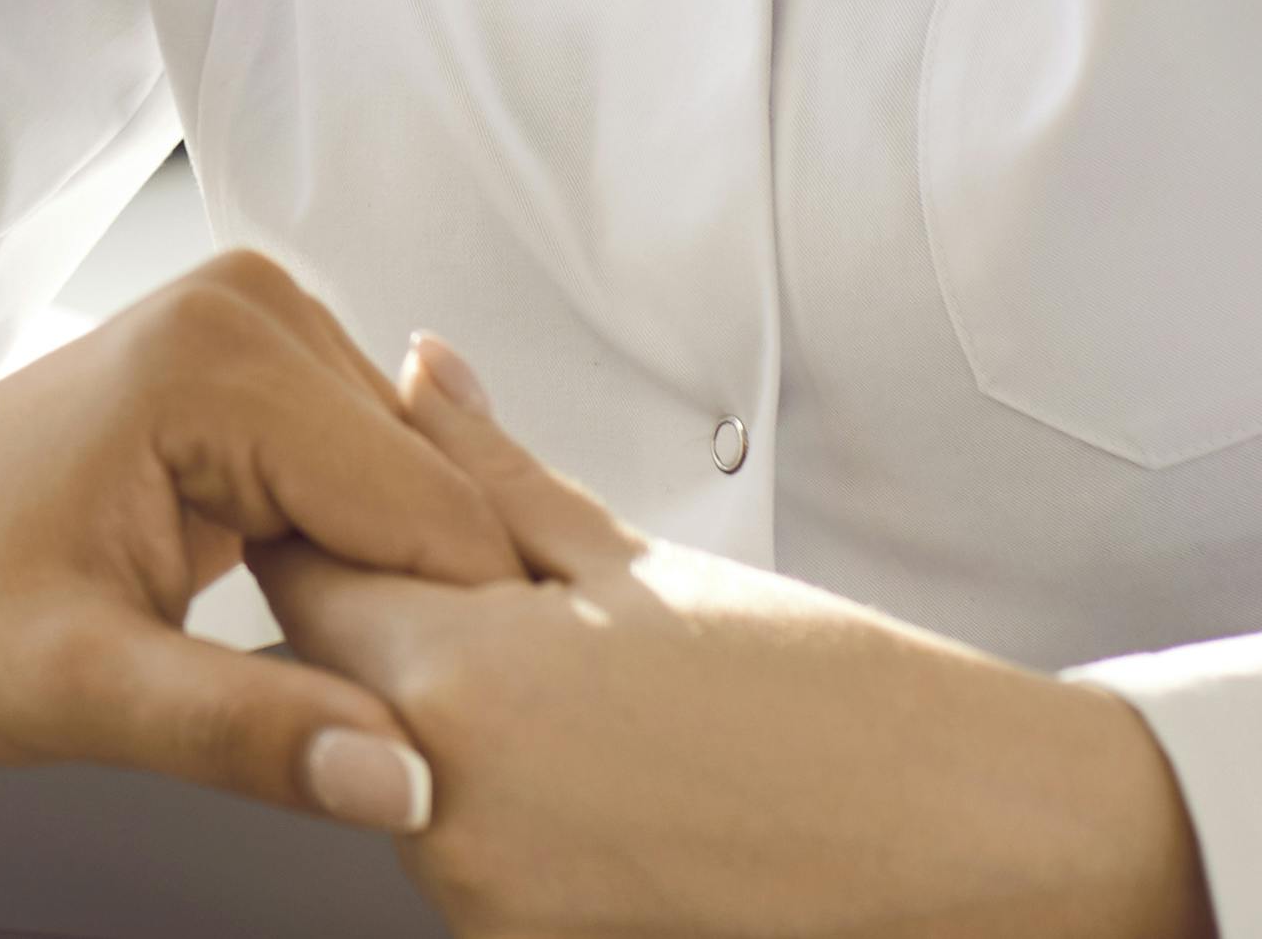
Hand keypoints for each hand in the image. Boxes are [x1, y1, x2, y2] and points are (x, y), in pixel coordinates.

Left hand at [0, 254, 529, 838]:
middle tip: (338, 720)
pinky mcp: (256, 372)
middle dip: (418, 622)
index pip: (439, 522)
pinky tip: (302, 623)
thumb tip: (402, 782)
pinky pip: (371, 482)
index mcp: (220, 356)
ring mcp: (257, 330)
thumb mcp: (79, 693)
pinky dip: (362, 567)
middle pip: (439, 500)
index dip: (445, 654)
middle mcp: (253, 309)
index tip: (410, 750)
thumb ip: (246, 733)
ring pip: (422, 496)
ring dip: (394, 596)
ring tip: (309, 670)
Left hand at [258, 340, 1214, 938]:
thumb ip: (495, 473)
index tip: (372, 509)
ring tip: (593, 703)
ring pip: (400, 776)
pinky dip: (506, 809)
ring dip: (450, 728)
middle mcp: (445, 810)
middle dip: (388, 630)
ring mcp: (486, 904)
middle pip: (338, 688)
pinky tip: (609, 779)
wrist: (961, 843)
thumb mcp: (641, 563)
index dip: (329, 532)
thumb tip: (421, 376)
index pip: (299, 583)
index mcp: (461, 682)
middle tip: (507, 603)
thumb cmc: (828, 698)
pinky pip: (469, 859)